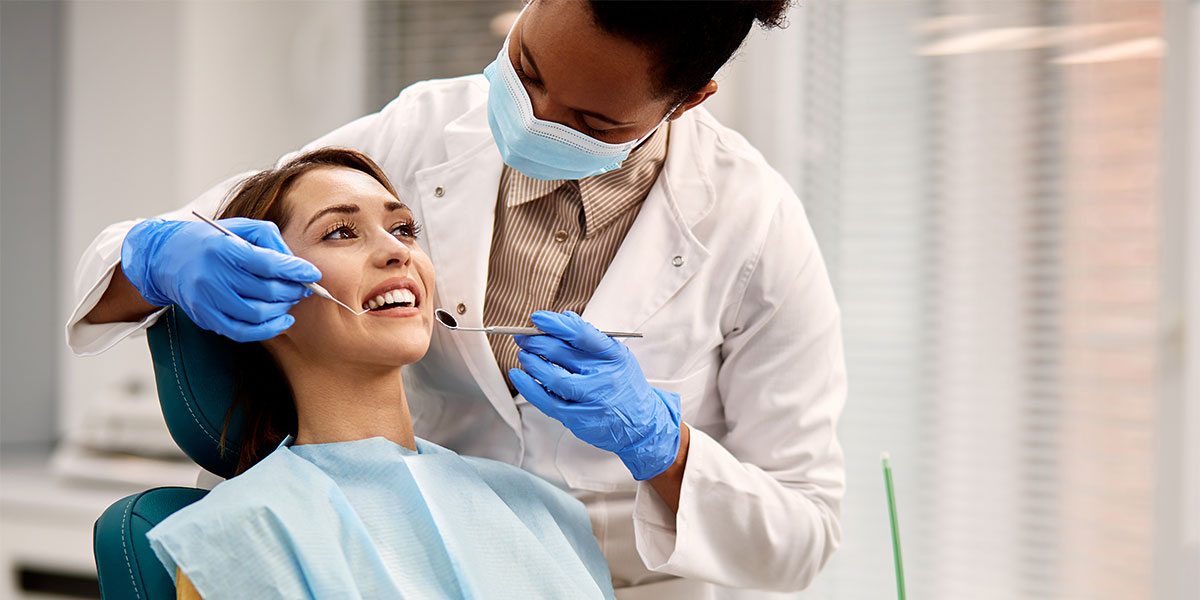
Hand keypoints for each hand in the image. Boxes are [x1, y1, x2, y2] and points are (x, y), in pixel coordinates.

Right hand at [121, 217, 320, 341]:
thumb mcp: (241, 228)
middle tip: (303, 287)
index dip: (295, 270)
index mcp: (224, 249)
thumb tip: (296, 264)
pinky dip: (268, 330)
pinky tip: (282, 321)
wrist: (167, 257)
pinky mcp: (205, 317)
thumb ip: (271, 240)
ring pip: (257, 314)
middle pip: (266, 291)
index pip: (268, 263)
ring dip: (282, 309)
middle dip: (292, 290)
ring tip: (290, 300)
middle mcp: (213, 275)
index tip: (313, 273)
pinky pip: (242, 332)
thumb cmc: (212, 241)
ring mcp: (207, 300)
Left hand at [509, 311, 680, 480]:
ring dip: (532, 363)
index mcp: (613, 355)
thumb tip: (563, 318)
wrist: (642, 424)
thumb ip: (590, 338)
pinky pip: (547, 401)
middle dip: (536, 342)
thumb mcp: (616, 357)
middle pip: (562, 354)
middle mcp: (603, 376)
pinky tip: (518, 376)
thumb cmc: (623, 384)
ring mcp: (591, 399)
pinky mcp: (578, 418)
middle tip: (523, 337)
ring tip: (523, 354)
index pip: (582, 334)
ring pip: (553, 378)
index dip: (556, 324)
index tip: (537, 318)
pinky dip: (528, 387)